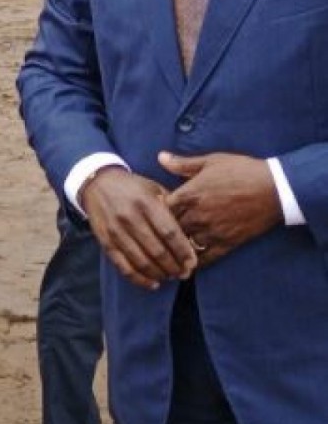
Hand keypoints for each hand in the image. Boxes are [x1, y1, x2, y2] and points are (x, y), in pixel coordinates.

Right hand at [79, 166, 196, 289]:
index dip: (183, 251)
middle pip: (157, 250)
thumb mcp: (154, 189)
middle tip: (184, 273)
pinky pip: (123, 266)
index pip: (169, 232)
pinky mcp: (105, 241)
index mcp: (146, 203)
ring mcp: (115, 231)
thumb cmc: (132, 187)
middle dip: (174, 266)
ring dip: (159, 274)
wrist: (96, 184)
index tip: (193, 263)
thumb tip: (192, 232)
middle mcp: (130, 217)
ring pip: (141, 261)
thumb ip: (172, 207)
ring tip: (171, 277)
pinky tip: (153, 284)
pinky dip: (139, 279)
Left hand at [161, 152, 283, 267]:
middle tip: (152, 238)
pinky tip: (187, 267)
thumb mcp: (210, 161)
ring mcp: (211, 231)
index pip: (159, 208)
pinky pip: (206, 258)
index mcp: (189, 194)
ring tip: (166, 254)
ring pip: (184, 245)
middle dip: (161, 232)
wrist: (274, 188)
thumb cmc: (242, 171)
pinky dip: (195, 263)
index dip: (153, 212)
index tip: (149, 214)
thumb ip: (182, 164)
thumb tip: (160, 157)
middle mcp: (197, 215)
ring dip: (175, 249)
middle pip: (169, 228)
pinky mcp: (227, 243)